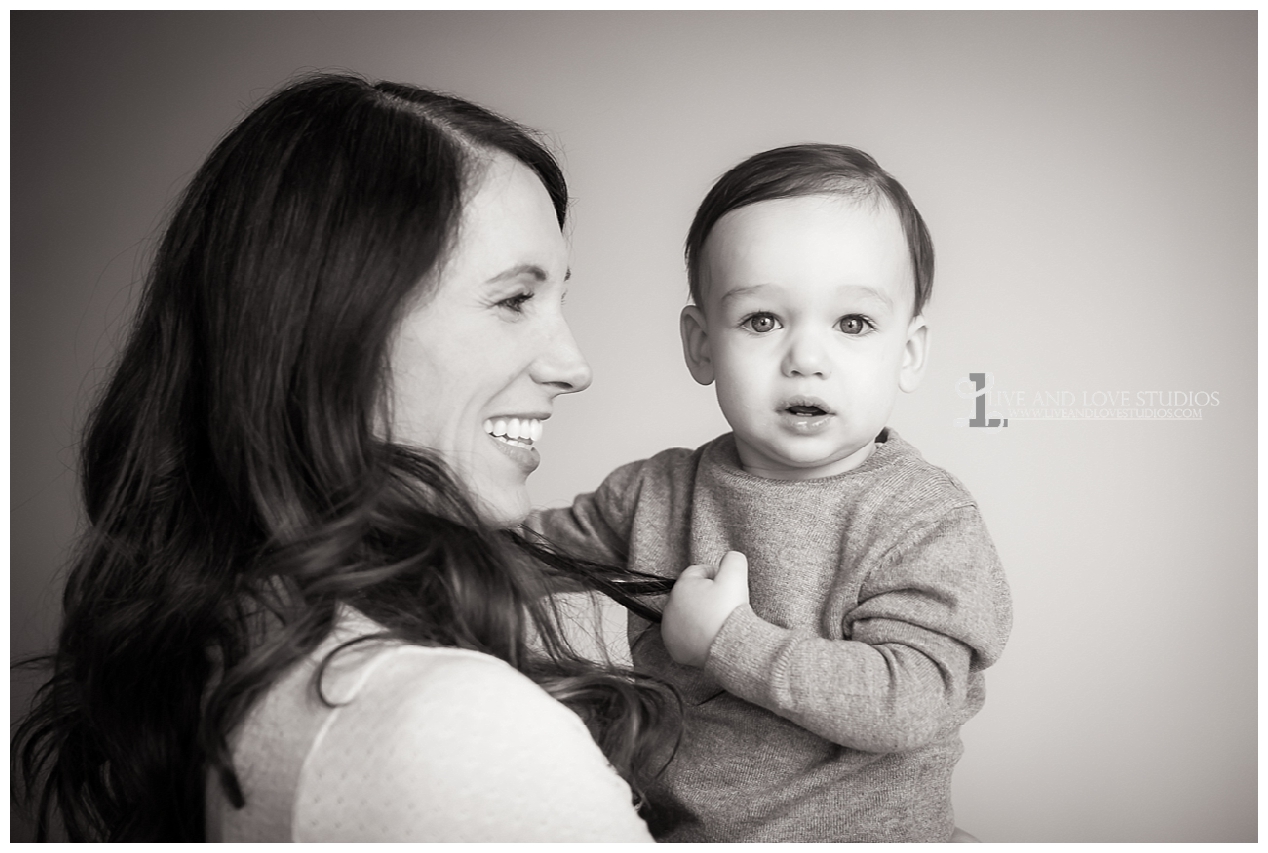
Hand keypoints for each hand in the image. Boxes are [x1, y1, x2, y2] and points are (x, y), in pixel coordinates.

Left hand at [660, 551, 749, 667]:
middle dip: (706, 596)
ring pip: (686, 615)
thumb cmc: (729, 612)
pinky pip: (685, 637)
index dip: (715, 576)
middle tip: (724, 605)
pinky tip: (709, 635)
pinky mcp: (675, 649)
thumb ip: (732, 559)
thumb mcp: (735, 575)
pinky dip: (695, 635)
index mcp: (681, 587)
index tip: (727, 586)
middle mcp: (669, 608)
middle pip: (690, 594)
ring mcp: (670, 631)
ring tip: (717, 621)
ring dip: (699, 615)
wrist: (729, 646)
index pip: (697, 572)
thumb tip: (730, 558)